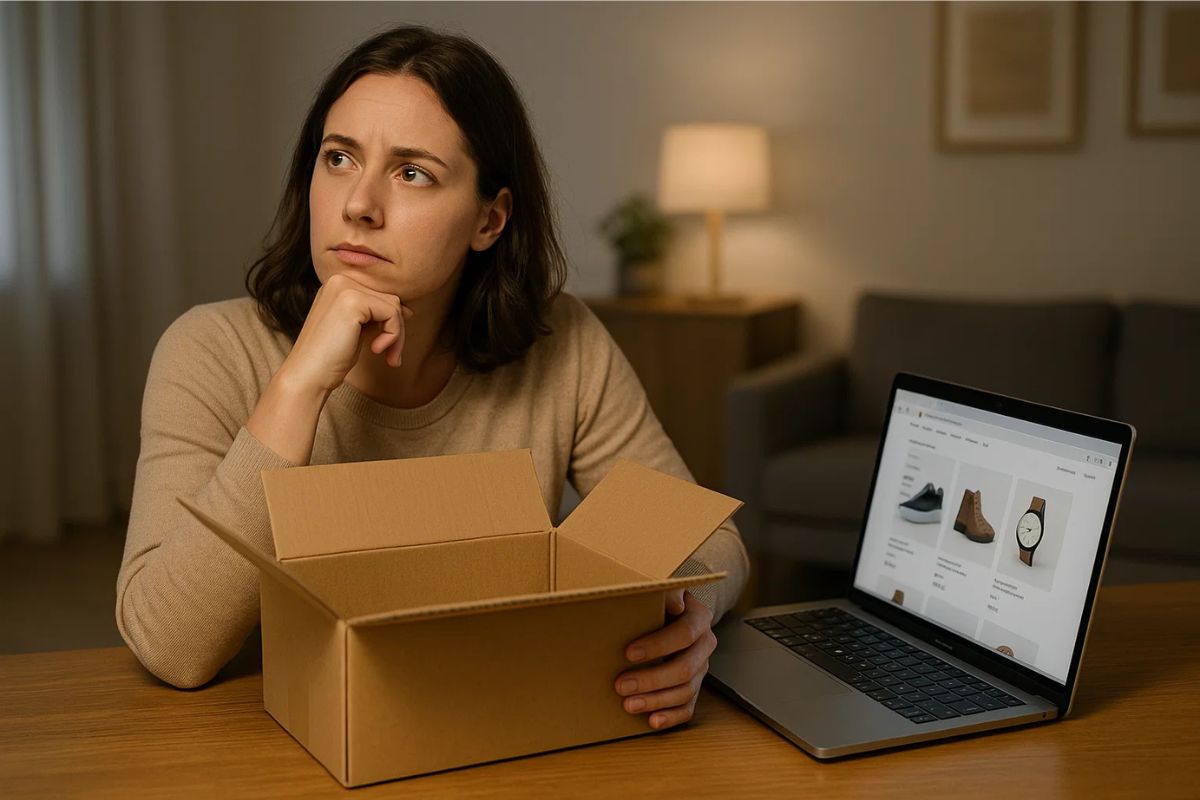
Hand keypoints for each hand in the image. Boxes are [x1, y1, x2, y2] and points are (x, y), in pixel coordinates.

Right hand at [280, 272, 413, 394]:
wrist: (308, 374)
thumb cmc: (331, 357)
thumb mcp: (356, 329)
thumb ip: (374, 314)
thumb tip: (406, 308)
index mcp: (338, 284)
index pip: (381, 295)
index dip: (393, 321)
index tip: (392, 346)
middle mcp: (339, 279)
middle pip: (390, 299)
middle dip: (397, 330)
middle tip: (393, 357)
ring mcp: (344, 288)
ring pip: (394, 306)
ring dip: (398, 336)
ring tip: (389, 357)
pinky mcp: (352, 301)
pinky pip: (392, 313)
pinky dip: (393, 335)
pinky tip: (376, 350)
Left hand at [615, 589, 715, 730]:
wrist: (672, 610)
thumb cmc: (661, 600)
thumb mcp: (663, 587)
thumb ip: (668, 590)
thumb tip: (675, 603)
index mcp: (699, 618)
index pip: (684, 635)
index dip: (658, 646)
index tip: (628, 653)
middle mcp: (704, 645)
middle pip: (685, 669)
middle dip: (652, 680)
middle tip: (621, 685)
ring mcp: (701, 668)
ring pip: (685, 691)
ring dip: (656, 701)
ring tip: (628, 704)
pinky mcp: (694, 686)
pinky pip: (688, 707)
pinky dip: (671, 717)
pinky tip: (652, 721)